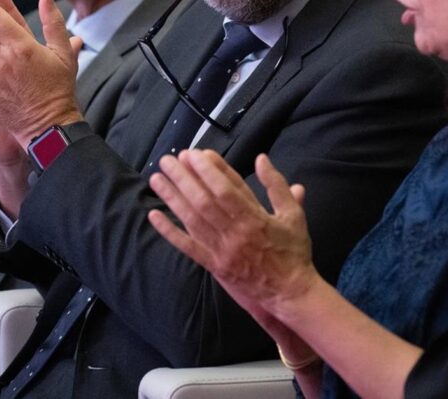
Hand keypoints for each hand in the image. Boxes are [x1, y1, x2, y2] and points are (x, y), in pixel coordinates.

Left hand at [148, 151, 319, 320]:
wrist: (290, 292)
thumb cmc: (293, 251)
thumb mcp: (293, 214)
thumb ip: (276, 186)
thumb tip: (261, 158)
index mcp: (255, 218)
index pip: (226, 189)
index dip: (208, 170)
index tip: (194, 154)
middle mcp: (235, 233)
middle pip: (203, 201)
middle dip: (183, 178)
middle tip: (168, 159)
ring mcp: (222, 250)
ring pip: (192, 220)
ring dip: (172, 198)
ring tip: (156, 178)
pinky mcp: (214, 265)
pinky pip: (188, 247)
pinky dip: (170, 232)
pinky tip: (154, 216)